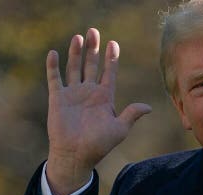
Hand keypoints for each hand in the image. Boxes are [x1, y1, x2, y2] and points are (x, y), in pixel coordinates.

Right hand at [45, 28, 150, 194]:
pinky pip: (55, 79)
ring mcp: (73, 94)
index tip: (113, 43)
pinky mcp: (58, 99)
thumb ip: (131, 115)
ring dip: (76, 52)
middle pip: (92, 65)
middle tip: (94, 31)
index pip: (109, 73)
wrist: (76, 156)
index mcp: (104, 97)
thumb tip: (148, 107)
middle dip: (93, 49)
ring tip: (79, 37)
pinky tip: (54, 53)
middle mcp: (89, 92)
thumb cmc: (99, 145)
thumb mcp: (119, 129)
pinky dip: (53, 66)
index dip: (111, 58)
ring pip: (74, 68)